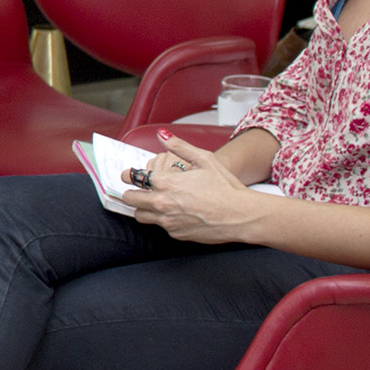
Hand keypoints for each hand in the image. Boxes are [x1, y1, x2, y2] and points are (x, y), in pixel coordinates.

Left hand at [117, 131, 258, 245]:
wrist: (241, 215)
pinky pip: (160, 226)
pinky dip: (162, 219)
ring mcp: (168, 221)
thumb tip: (162, 135)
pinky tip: (173, 213)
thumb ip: (179, 146)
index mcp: (166, 183)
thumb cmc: (226, 186)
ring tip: (152, 202)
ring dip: (142, 208)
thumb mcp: (204, 159)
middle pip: (130, 199)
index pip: (134, 178)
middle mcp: (162, 203)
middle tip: (137, 190)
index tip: (128, 174)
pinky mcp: (175, 233)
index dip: (129, 175)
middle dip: (131, 193)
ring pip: (140, 216)